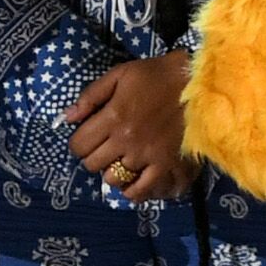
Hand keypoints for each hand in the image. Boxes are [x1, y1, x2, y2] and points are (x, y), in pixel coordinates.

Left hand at [67, 52, 194, 201]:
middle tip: (105, 148)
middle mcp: (126, 140)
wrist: (198, 83)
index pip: (78, 145)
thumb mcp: (120, 74)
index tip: (87, 138)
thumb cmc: (157, 75)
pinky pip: (141, 189)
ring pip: (114, 179)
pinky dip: (133, 190)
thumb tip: (67, 117)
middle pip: (93, 164)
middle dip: (94, 157)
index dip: (78, 143)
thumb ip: (91, 95)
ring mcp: (146, 156)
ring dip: (112, 172)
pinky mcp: (166, 165)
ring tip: (121, 161)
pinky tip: (133, 182)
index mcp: (113, 117)